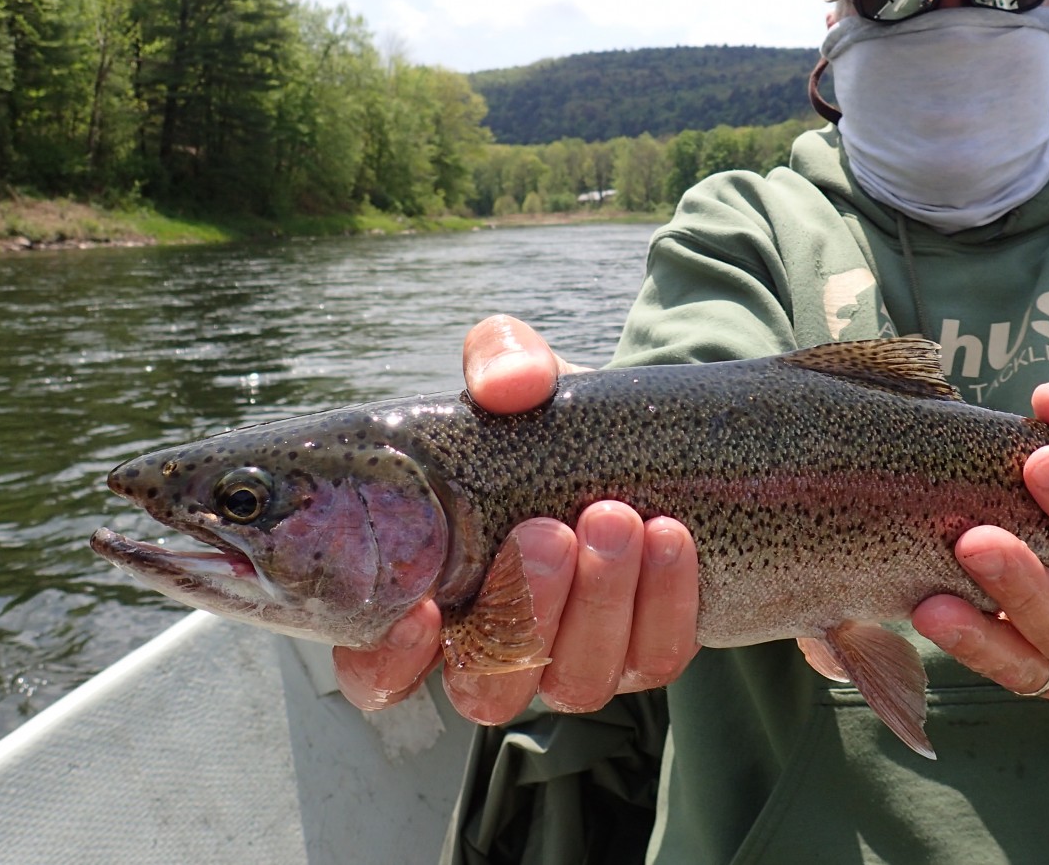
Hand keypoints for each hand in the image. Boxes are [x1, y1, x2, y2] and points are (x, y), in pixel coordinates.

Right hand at [333, 315, 700, 720]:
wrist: (640, 437)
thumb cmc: (546, 422)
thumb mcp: (518, 379)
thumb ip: (499, 361)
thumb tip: (510, 385)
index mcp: (429, 597)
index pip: (379, 672)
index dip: (392, 660)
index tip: (425, 610)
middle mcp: (492, 649)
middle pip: (487, 687)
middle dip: (525, 611)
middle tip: (550, 530)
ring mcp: (569, 663)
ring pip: (575, 680)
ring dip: (599, 602)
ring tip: (617, 518)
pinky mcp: (643, 656)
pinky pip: (653, 659)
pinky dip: (664, 602)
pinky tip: (670, 538)